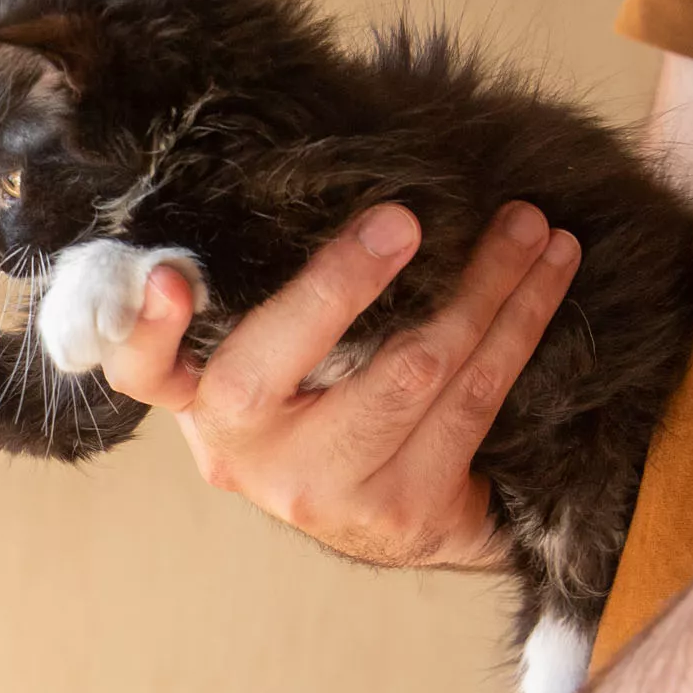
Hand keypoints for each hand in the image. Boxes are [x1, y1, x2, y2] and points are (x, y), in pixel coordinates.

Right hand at [103, 202, 579, 569]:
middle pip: (268, 372)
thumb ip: (266, 291)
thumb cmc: (329, 404)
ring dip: (479, 288)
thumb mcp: (274, 354)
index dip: (145, 329)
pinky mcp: (402, 509)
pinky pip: (474, 399)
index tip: (170, 278)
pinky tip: (548, 270)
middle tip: (405, 219)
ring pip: (404, 375)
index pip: (144, 370)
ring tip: (526, 225)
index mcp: (201, 403)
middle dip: (340, 286)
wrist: (397, 515)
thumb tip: (324, 178)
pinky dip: (520, 323)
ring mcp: (320, 491)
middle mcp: (243, 456)